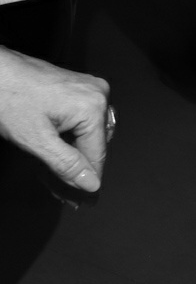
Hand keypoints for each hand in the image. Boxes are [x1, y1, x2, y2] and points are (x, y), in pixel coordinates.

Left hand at [0, 46, 110, 191]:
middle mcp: (98, 94)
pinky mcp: (79, 86)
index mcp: (92, 107)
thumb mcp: (35, 139)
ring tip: (52, 163)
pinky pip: (84, 116)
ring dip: (74, 148)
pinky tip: (54, 142)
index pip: (98, 153)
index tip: (79, 198)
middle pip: (96, 141)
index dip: (86, 177)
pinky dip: (70, 132)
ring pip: (91, 130)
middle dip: (78, 162)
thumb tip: (91, 183)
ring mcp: (89, 87)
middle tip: (58, 184)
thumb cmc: (8, 97)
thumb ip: (66, 164)